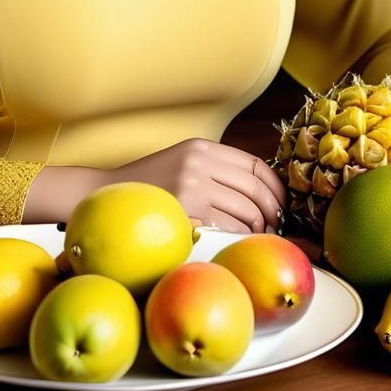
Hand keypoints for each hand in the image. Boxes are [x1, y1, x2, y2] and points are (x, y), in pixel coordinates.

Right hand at [110, 138, 285, 234]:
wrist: (109, 194)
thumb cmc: (151, 185)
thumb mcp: (184, 163)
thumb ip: (216, 169)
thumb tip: (261, 191)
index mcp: (202, 148)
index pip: (255, 165)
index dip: (276, 187)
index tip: (281, 203)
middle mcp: (199, 163)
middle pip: (255, 189)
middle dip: (273, 211)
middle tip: (275, 225)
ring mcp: (192, 187)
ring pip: (246, 211)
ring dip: (258, 228)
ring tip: (257, 236)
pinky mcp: (186, 212)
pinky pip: (229, 228)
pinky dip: (241, 237)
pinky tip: (239, 242)